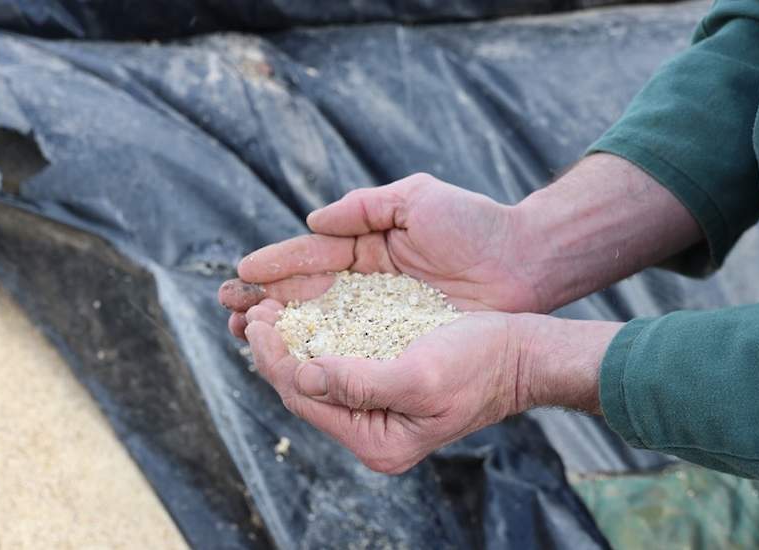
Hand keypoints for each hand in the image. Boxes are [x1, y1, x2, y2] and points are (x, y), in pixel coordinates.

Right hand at [219, 173, 547, 337]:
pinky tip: (294, 359)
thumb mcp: (418, 200)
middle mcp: (370, 281)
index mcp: (369, 243)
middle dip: (267, 301)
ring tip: (247, 334)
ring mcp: (384, 313)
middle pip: (308, 293)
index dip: (277, 265)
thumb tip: (314, 220)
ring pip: (323, 324)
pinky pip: (353, 347)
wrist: (528, 263)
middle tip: (230, 310)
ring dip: (284, 330)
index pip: (313, 255)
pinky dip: (322, 352)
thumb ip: (365, 207)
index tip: (243, 274)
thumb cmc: (476, 225)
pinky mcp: (402, 340)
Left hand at [242, 299, 620, 473]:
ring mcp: (377, 408)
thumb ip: (359, 384)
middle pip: (304, 389)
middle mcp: (371, 430)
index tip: (258, 318)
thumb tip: (303, 376)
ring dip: (291, 339)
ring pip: (316, 373)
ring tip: (268, 306)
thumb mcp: (419, 377)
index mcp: (376, 441)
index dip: (275, 358)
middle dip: (276, 348)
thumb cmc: (480, 364)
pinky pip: (337, 360)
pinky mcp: (385, 381)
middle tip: (253, 307)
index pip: (305, 399)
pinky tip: (304, 310)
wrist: (521, 353)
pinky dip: (316, 335)